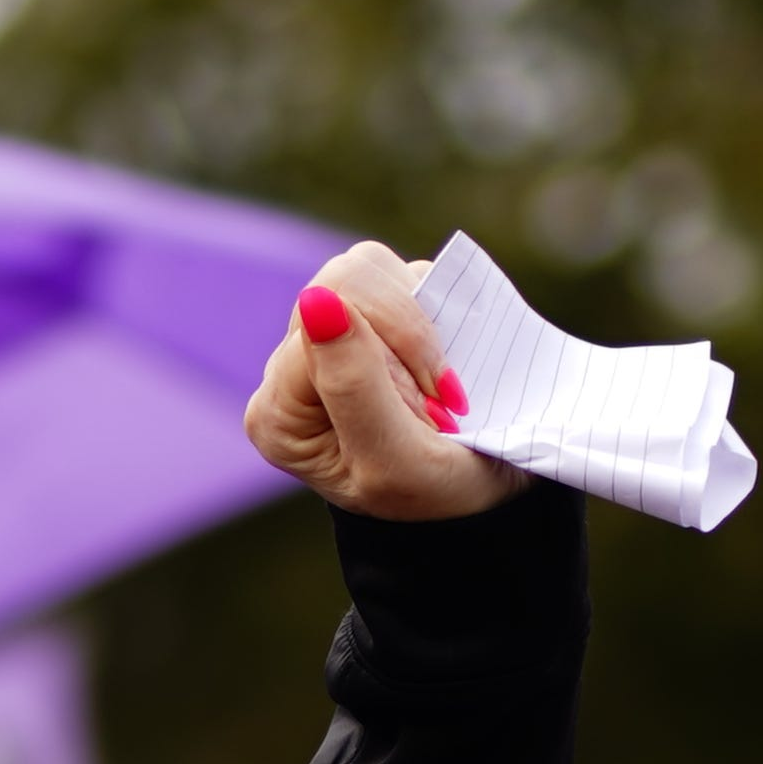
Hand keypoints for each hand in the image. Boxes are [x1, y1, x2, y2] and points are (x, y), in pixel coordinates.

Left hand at [243, 244, 522, 523]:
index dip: (393, 355)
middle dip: (409, 333)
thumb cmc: (433, 494)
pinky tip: (446, 355)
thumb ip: (355, 386)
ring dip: (420, 318)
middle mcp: (290, 370)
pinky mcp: (369, 315)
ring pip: (365, 268)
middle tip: (441, 396)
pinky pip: (396, 273)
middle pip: (338, 284)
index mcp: (280, 414)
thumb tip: (318, 301)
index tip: (434, 410)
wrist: (482, 495)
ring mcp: (330, 335)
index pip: (319, 327)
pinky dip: (433, 306)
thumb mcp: (396, 461)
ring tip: (439, 379)